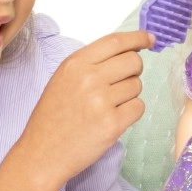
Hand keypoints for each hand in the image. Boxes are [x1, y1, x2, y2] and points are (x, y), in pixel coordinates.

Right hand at [19, 29, 151, 189]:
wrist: (42, 153)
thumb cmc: (52, 117)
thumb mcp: (62, 79)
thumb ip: (91, 64)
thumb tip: (127, 51)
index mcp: (75, 64)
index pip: (116, 41)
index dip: (137, 38)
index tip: (149, 39)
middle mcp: (89, 79)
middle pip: (133, 62)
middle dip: (134, 71)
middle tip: (122, 82)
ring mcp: (101, 102)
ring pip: (137, 86)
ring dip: (129, 95)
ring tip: (107, 107)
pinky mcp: (112, 124)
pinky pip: (138, 107)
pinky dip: (131, 113)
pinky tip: (112, 119)